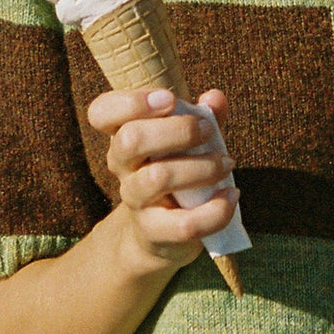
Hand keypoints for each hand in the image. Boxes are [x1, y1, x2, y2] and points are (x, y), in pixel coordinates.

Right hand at [87, 87, 239, 273]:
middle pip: (130, 140)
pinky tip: (231, 195)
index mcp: (125, 136)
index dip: (130, 102)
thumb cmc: (179, 173)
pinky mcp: (155, 232)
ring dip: (202, 167)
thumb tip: (215, 98)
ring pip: (157, 178)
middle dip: (177, 130)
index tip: (168, 98)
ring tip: (227, 163)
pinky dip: (215, 210)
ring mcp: (136, 201)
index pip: (102, 113)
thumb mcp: (190, 143)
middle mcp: (123, 167)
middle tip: (207, 129)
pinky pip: (184, 223)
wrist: (163, 235)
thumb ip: (205, 117)